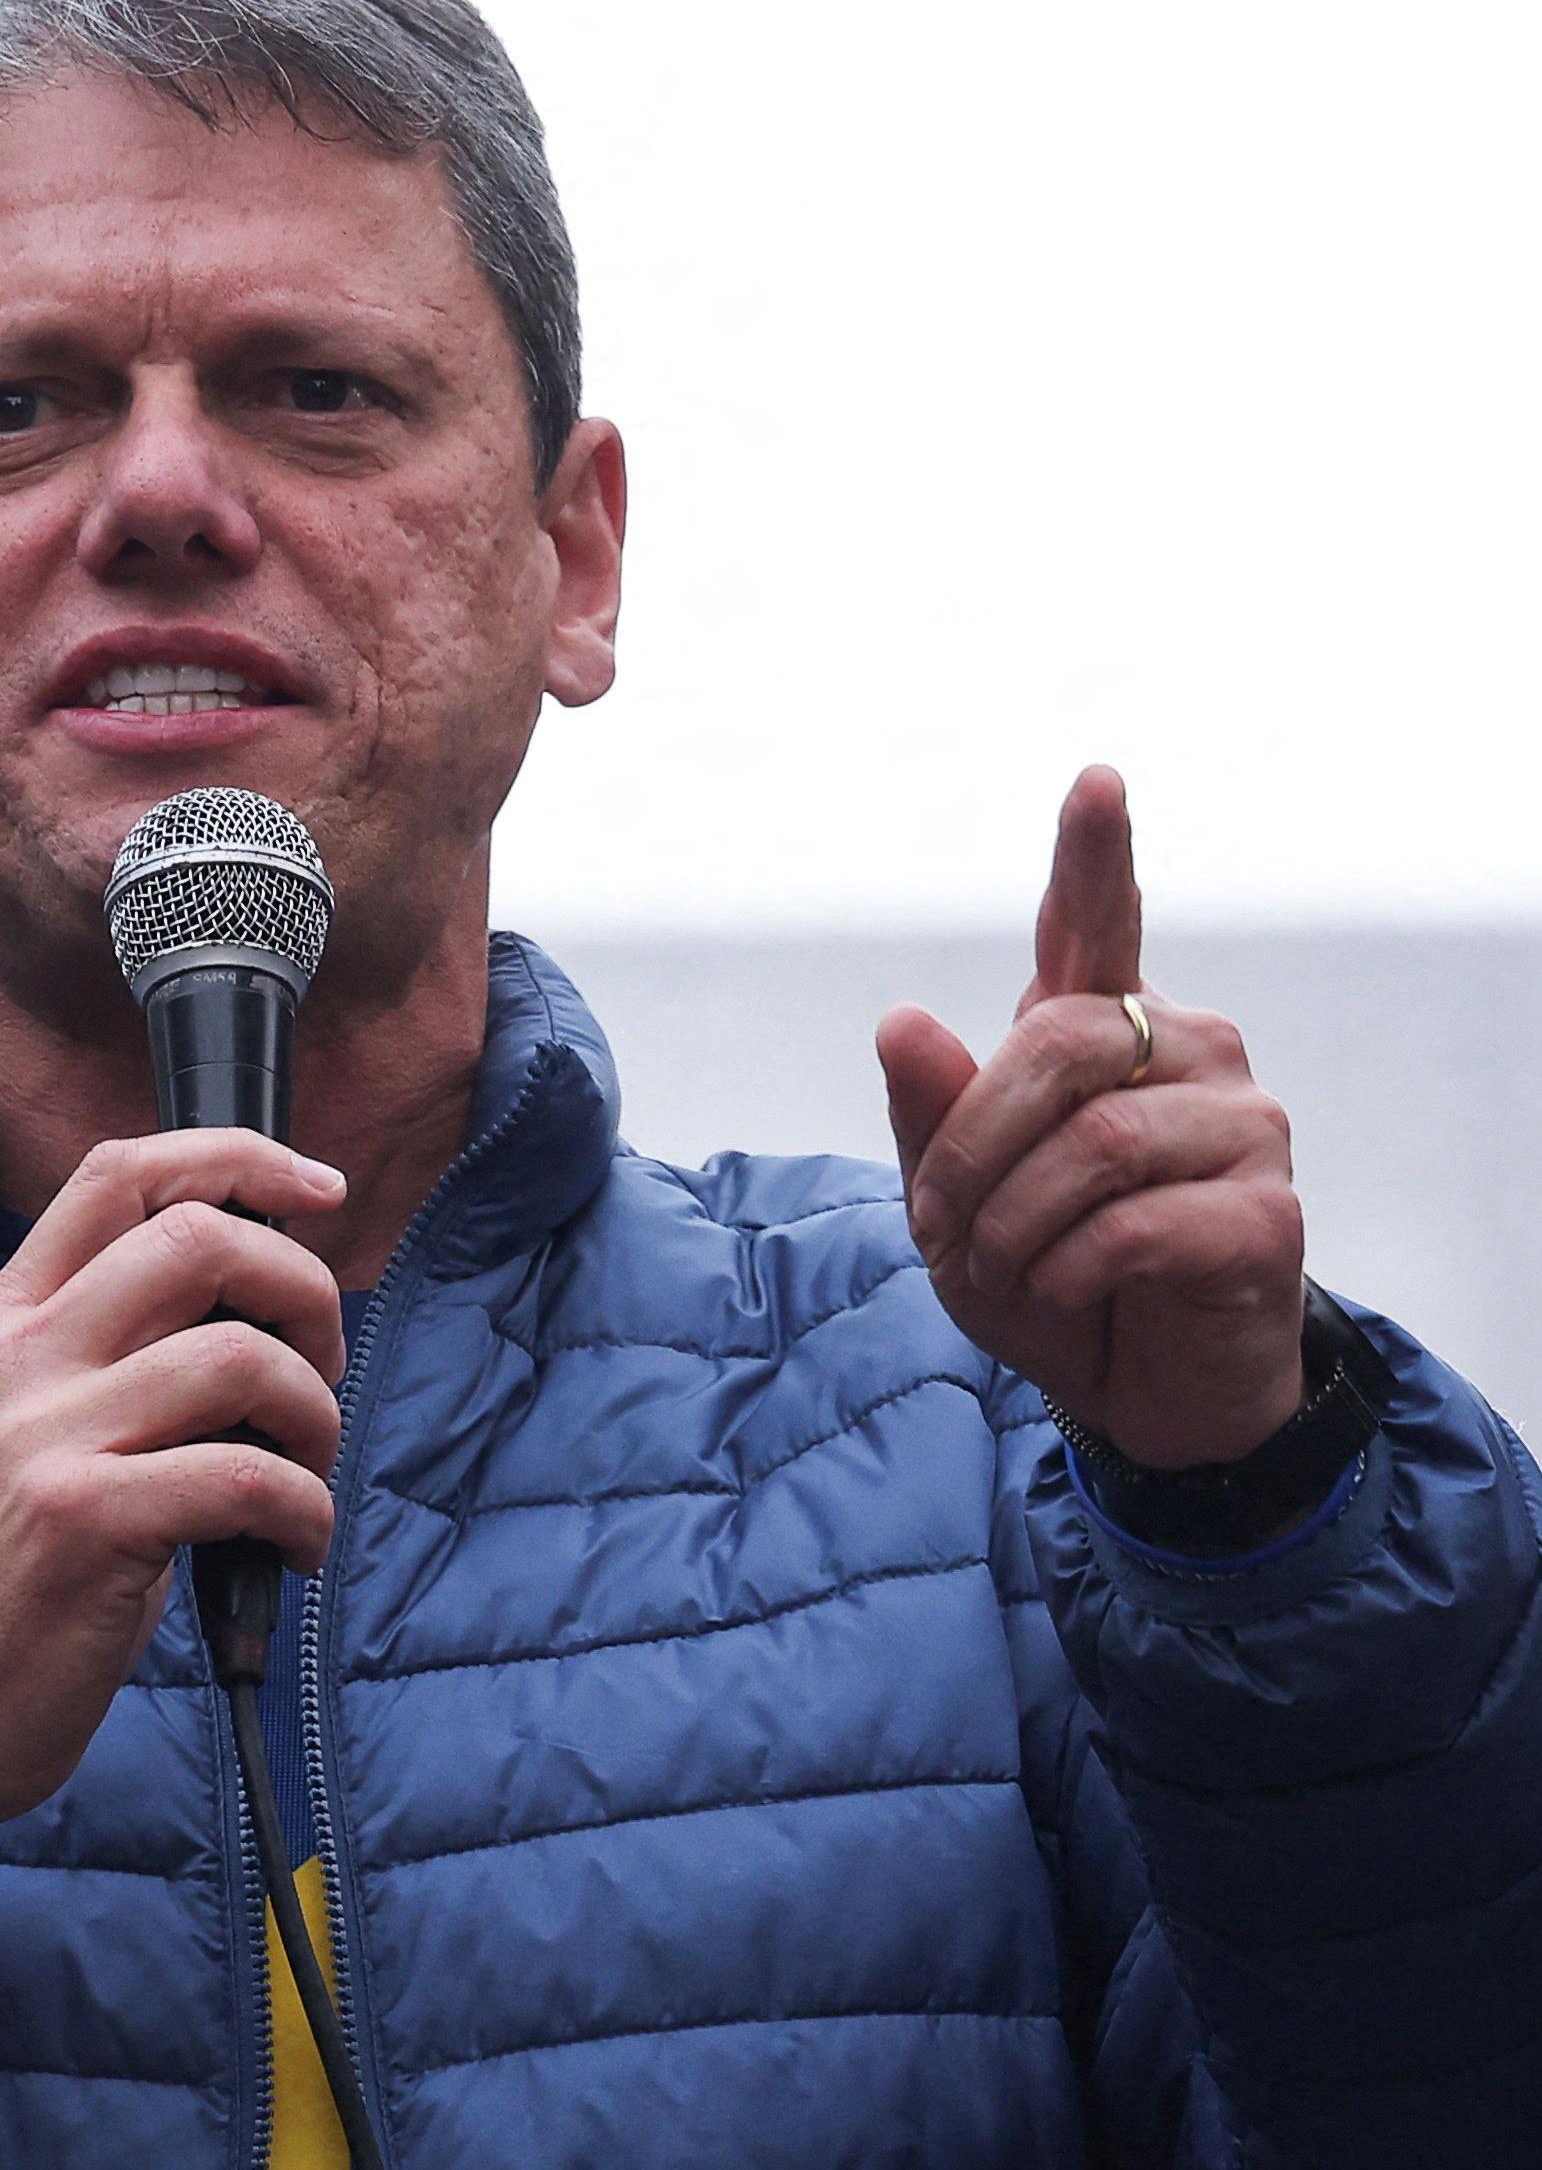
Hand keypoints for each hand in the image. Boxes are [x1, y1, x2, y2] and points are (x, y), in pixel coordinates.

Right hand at [0, 1128, 349, 1883]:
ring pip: (242, 1357)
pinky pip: (249, 1475)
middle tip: (320, 1374)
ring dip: (317, 1418)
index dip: (236, 1159)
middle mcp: (15, 1365)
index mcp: (0, 1330)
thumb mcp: (11, 1440)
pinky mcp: (86, 1524)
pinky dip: (306, 1511)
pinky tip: (291, 1549)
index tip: (316, 1192)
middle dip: (307, 1292)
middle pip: (199, 1240)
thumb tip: (251, 1316)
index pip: (118, 1175)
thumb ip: (98, 1361)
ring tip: (305, 1478)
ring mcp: (44, 1440)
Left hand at [878, 767, 1307, 1466]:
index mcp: (1105, 1034)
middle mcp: (1190, 1054)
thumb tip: (901, 1019)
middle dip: (970, 1146)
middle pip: (1058, 1045)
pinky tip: (1066, 1294)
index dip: (1095, 854)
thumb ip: (930, 1115)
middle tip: (944, 1226)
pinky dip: (1063, 1271)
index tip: (1095, 779)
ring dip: (1012, 1224)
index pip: (1099, 925)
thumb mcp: (952, 1203)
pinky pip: (1132, 1224)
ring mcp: (1244, 1127)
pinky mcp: (1267, 1211)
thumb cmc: (1042, 1276)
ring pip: (1094, 1145)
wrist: (1131, 1390)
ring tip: (1005, 1268)